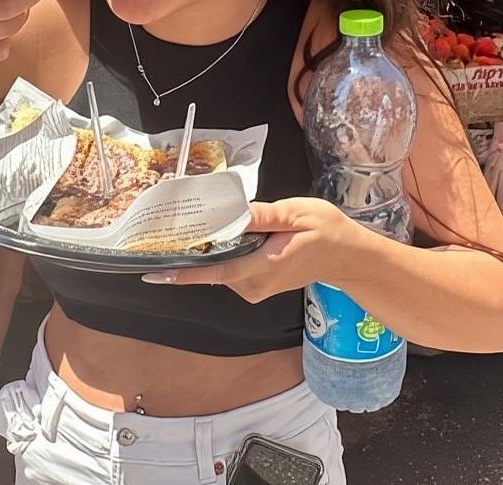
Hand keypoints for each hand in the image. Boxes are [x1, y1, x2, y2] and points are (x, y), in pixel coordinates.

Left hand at [143, 198, 361, 302]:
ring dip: (209, 251)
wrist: (346, 256)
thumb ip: (263, 216)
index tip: (156, 272)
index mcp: (266, 265)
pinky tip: (222, 236)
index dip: (186, 272)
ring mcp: (256, 289)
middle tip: (167, 230)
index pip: (219, 271)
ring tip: (198, 226)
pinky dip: (222, 256)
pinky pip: (230, 271)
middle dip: (192, 252)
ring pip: (221, 270)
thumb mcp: (297, 213)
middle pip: (214, 269)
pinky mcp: (256, 287)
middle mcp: (257, 283)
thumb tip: (232, 214)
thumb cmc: (325, 230)